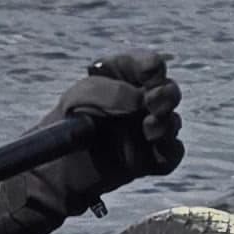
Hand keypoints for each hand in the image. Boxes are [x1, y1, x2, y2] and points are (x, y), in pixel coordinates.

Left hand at [57, 51, 184, 191]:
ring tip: (148, 129)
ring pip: (172, 122)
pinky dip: (168, 151)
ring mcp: (149, 129)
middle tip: (152, 101)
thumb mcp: (79, 99)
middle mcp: (142, 100)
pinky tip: (154, 151)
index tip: (149, 72)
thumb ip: (111, 92)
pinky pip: (172, 153)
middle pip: (169, 90)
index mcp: (124, 78)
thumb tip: (141, 102)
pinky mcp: (153, 157)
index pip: (147, 64)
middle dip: (167, 94)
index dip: (152, 66)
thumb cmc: (68, 124)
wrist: (61, 169)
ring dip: (165, 124)